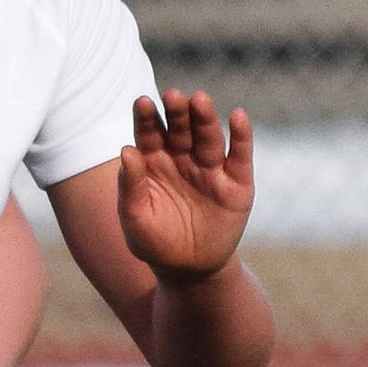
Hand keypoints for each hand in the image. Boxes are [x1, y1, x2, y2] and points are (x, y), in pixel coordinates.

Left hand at [118, 89, 254, 284]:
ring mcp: (211, 168)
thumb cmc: (154, 243)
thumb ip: (129, 186)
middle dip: (176, 112)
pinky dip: (241, 135)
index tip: (142, 102)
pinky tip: (237, 116)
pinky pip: (240, 155)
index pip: (149, 133)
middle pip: (180, 129)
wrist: (189, 271)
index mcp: (154, 162)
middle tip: (173, 95)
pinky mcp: (237, 182)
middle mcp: (182, 158)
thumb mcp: (135, 219)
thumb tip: (126, 150)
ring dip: (205, 118)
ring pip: (208, 137)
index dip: (146, 118)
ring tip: (199, 100)